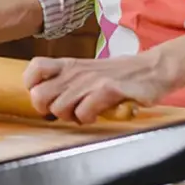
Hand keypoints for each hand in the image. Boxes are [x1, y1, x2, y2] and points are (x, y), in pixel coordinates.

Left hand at [23, 52, 177, 123]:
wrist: (152, 69)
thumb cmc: (118, 75)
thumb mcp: (87, 71)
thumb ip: (67, 81)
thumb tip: (45, 100)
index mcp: (69, 65)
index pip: (35, 69)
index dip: (33, 87)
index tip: (46, 98)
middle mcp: (76, 71)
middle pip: (39, 95)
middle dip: (49, 111)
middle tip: (66, 112)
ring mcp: (91, 80)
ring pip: (59, 108)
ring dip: (71, 117)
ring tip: (86, 113)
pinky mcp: (108, 90)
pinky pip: (84, 113)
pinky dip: (88, 119)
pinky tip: (99, 114)